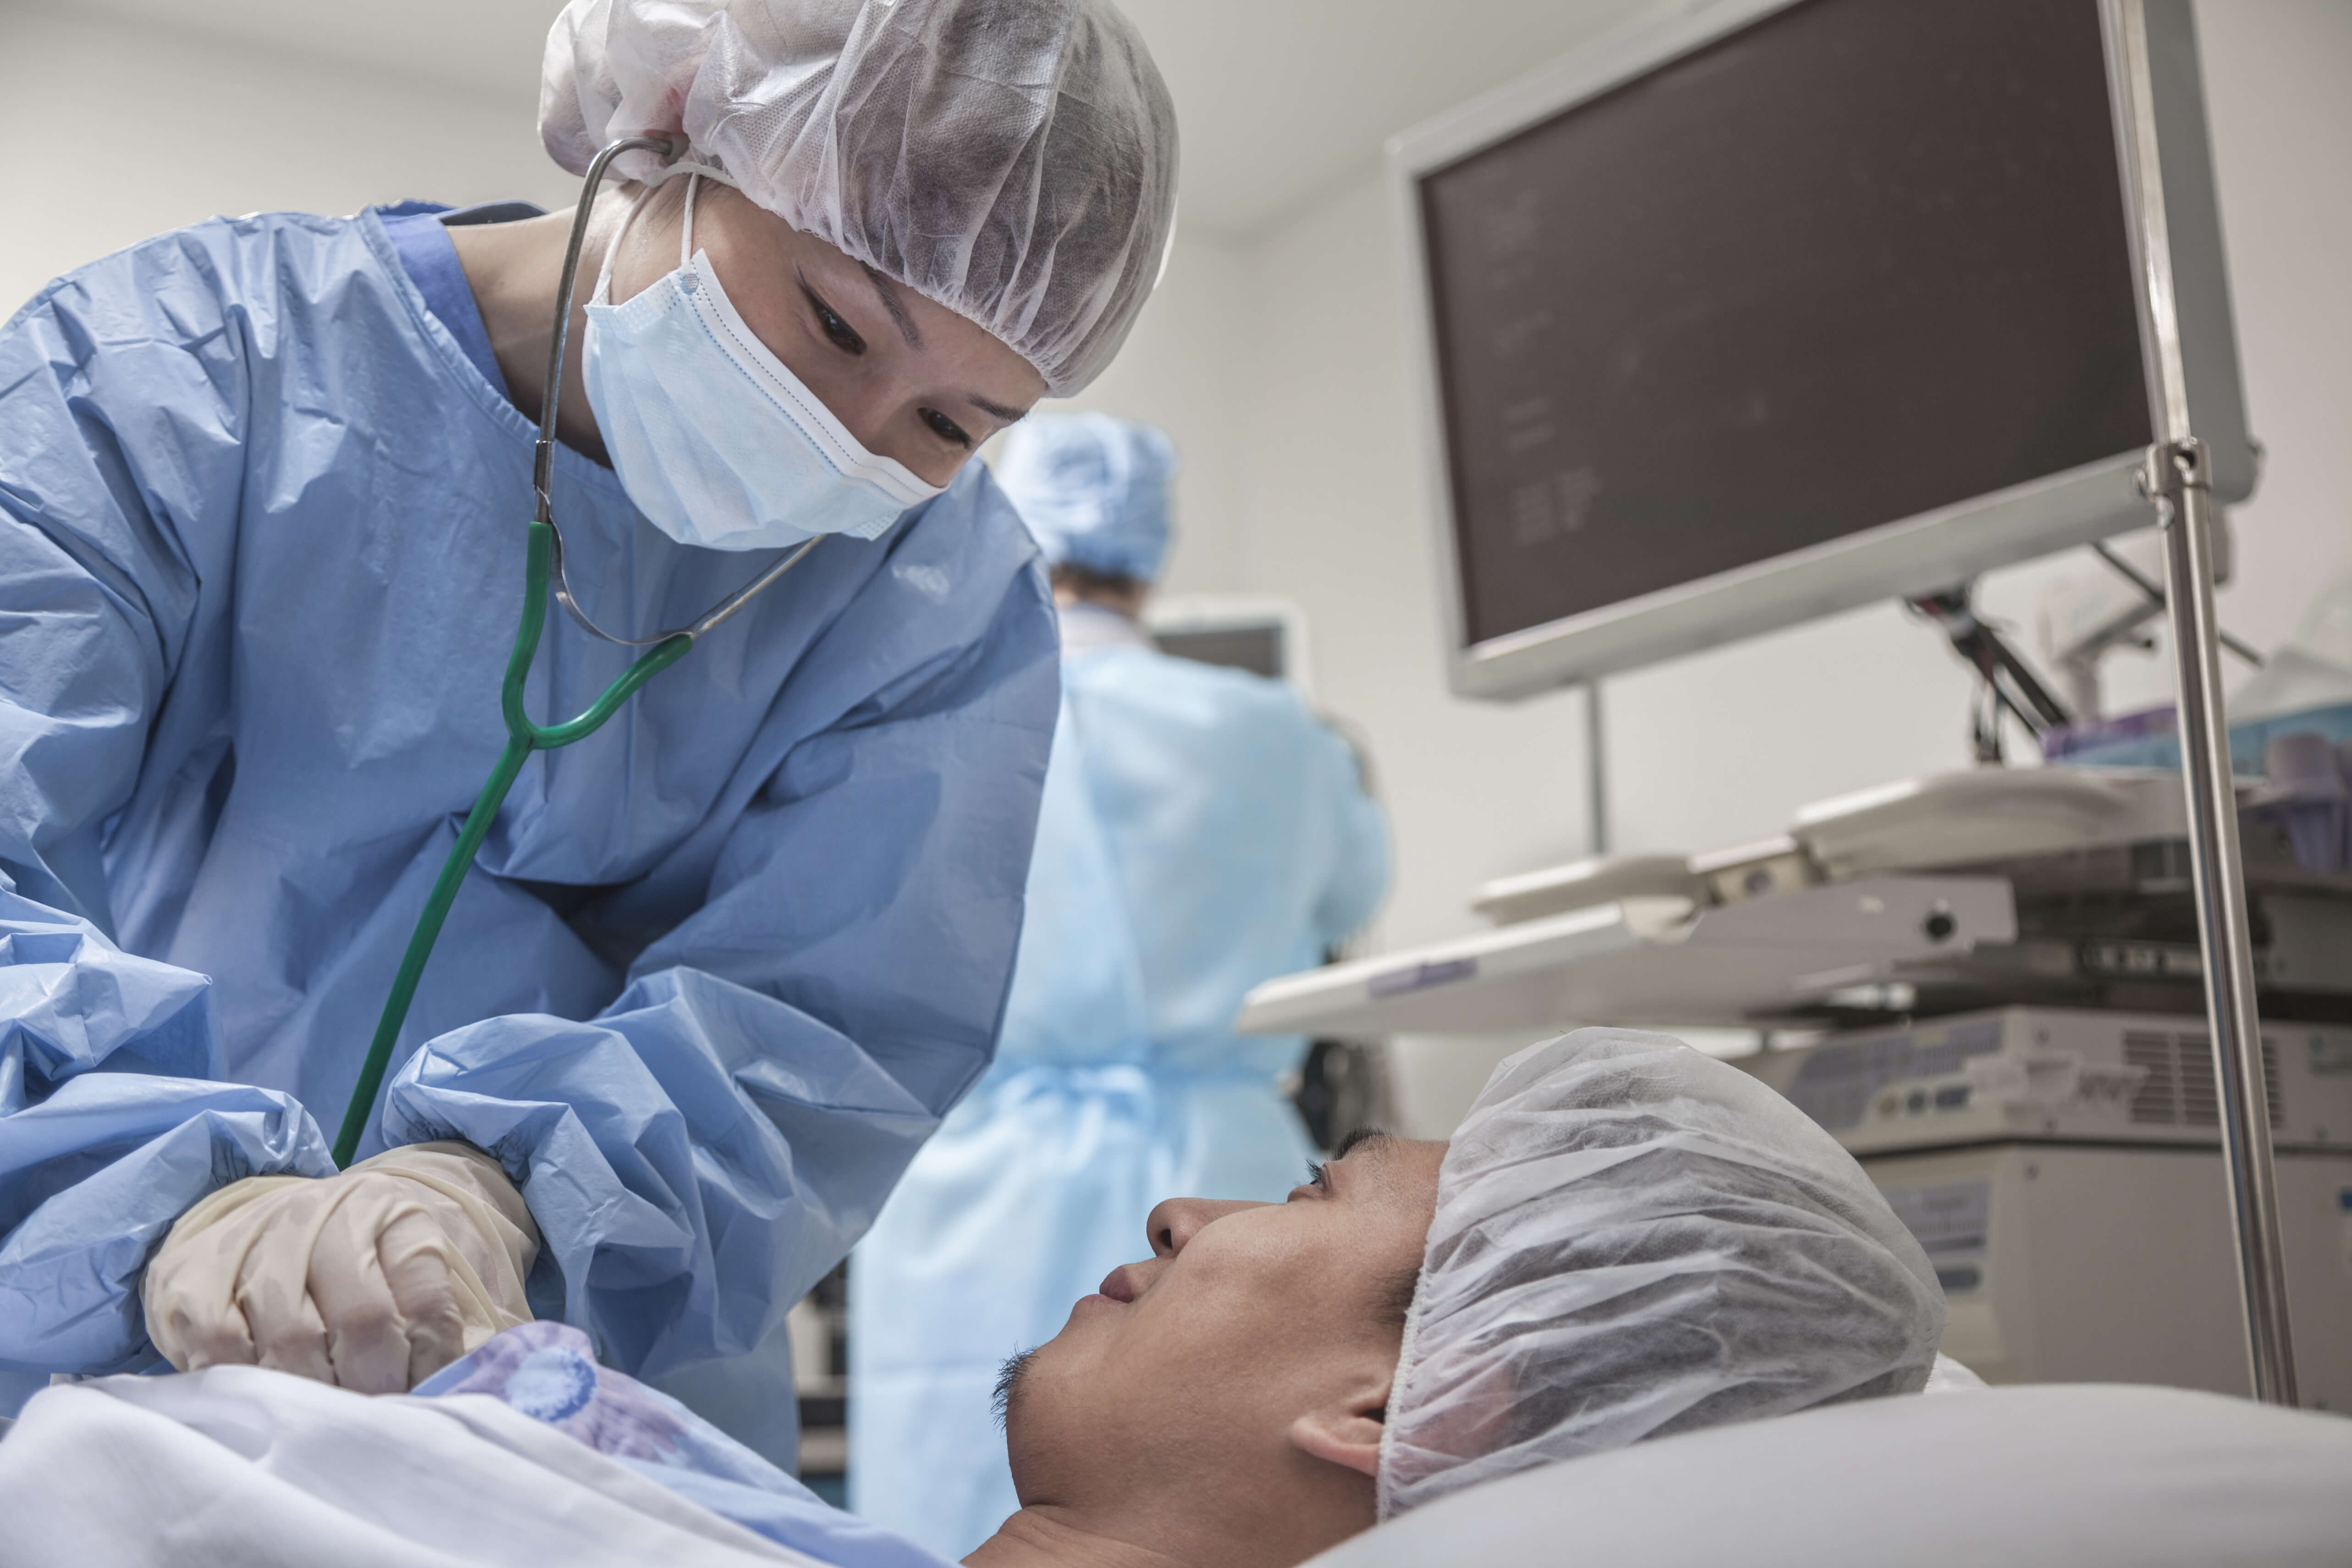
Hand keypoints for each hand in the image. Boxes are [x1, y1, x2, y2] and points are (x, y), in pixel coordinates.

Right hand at [143, 1141, 540, 1393]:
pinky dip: (251, 1383)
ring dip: (317, 1391)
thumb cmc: (359, 1270)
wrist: (263, 1227)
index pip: (426, 1295)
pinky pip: (224, 1347)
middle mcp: (324, 1212)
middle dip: (376, 1384)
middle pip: (362, 1319)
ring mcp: (255, 1240)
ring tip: (328, 1410)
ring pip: (293, 1337)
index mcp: (392, 1210)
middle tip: (377, 1413)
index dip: (432, 1359)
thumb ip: (460, 1324)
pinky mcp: (194, 1277)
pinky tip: (269, 1391)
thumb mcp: (420, 1276)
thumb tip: (488, 1376)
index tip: (427, 1391)